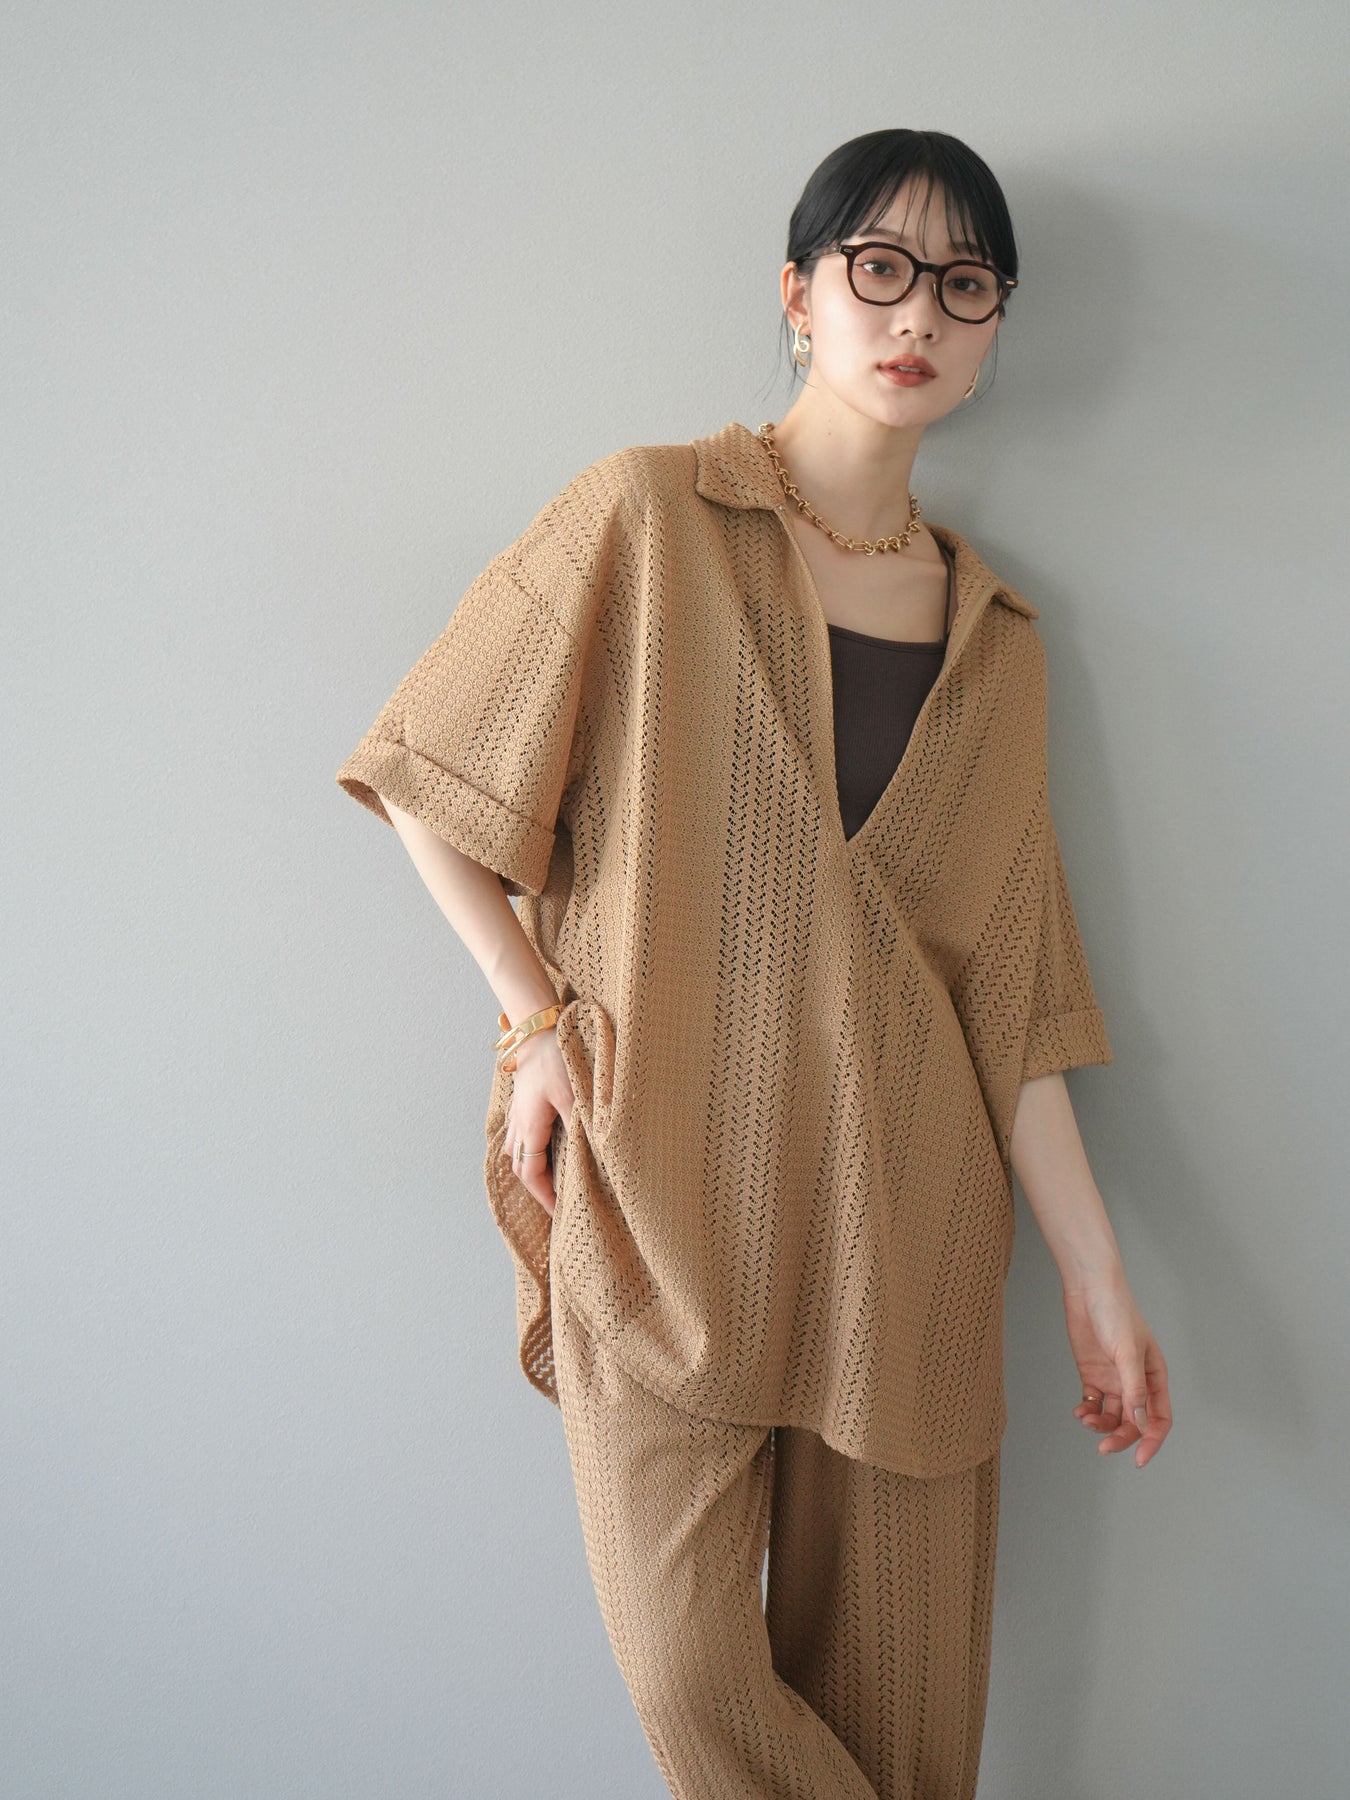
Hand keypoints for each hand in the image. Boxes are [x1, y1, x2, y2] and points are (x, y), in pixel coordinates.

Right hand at [501, 1028, 576, 1218]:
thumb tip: (595, 1151)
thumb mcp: (573, 1092)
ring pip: (516, 1150)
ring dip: (530, 1168)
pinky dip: (528, 1149)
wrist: (535, 1028)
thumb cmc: (553, 1059)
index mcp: (530, 1127)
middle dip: (537, 1188)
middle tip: (556, 1202)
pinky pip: (518, 1133)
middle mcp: (519, 1124)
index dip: (546, 1197)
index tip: (560, 1212)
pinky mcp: (522, 1100)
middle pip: (520, 1167)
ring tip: (549, 1180)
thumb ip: (582, 1122)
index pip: (533, 1175)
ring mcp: (517, 1112)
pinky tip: (543, 1146)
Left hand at [1061, 1267, 1172, 1468]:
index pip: (1159, 1418)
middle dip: (1121, 1437)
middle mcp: (1135, 1381)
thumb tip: (1140, 1423)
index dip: (1152, 1441)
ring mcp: (1113, 1379)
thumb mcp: (1127, 1353)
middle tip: (1104, 1447)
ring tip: (1086, 1419)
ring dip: (1100, 1425)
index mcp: (1154, 1376)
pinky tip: (1080, 1411)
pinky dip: (1087, 1412)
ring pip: (1112, 1416)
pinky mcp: (1092, 1374)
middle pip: (1133, 1422)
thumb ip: (1134, 1390)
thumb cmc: (1116, 1313)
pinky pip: (1093, 1403)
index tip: (1139, 1459)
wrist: (1088, 1289)